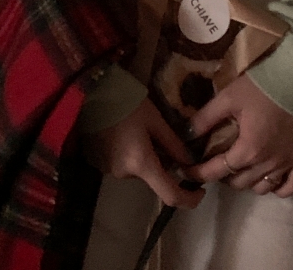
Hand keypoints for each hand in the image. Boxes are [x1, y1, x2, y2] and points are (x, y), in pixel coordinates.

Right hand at [83, 97, 204, 208]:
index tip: (200, 190)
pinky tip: (126, 132)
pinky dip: (131, 154)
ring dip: (146, 157)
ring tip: (141, 129)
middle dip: (162, 162)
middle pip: (153, 177)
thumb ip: (174, 144)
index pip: (170, 195)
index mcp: (141, 163)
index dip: (189, 198)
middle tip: (161, 137)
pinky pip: (124, 164)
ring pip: (138, 170)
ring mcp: (109, 170)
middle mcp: (124, 173)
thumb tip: (190, 163)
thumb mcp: (156, 120)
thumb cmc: (127, 103)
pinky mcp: (99, 163)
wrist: (92, 93)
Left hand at [183, 74, 292, 196]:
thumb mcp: (228, 98)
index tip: (188, 172)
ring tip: (240, 168)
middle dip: (223, 176)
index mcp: (248, 149)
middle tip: (216, 162)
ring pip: (262, 187)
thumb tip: (184, 135)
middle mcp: (267, 163)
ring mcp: (287, 164)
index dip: (199, 173)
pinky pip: (291, 187)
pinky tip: (269, 180)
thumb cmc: (260, 88)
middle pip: (239, 183)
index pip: (217, 171)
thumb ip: (205, 118)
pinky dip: (278, 189)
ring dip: (247, 182)